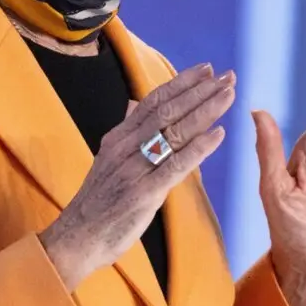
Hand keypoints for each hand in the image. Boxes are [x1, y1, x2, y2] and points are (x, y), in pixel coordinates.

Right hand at [39, 63, 235, 290]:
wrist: (78, 237)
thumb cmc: (99, 200)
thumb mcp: (109, 158)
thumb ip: (127, 132)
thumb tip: (135, 105)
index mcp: (118, 136)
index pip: (153, 100)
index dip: (181, 83)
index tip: (206, 68)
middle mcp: (125, 146)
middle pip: (168, 110)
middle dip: (200, 91)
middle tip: (227, 76)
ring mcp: (134, 168)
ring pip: (174, 132)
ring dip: (205, 111)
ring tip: (228, 95)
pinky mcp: (144, 192)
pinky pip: (176, 165)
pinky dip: (199, 148)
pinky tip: (218, 134)